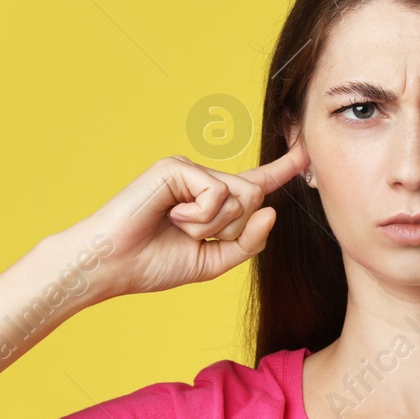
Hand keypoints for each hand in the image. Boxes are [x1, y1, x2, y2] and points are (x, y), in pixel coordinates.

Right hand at [60, 142, 308, 297]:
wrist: (112, 266)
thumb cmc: (154, 264)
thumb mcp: (214, 262)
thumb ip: (249, 242)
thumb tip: (273, 211)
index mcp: (213, 202)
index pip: (256, 184)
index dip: (283, 169)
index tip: (307, 152)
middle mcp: (203, 180)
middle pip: (254, 197)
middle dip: (232, 228)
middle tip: (191, 235)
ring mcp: (189, 170)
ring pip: (239, 196)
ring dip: (212, 226)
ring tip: (175, 226)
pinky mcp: (176, 166)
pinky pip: (217, 193)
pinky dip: (199, 217)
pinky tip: (170, 216)